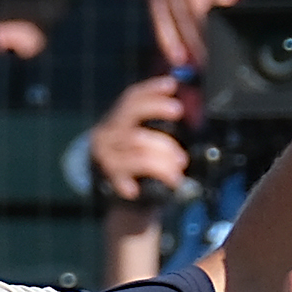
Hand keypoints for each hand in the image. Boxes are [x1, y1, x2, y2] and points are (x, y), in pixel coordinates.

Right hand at [88, 75, 191, 200]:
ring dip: (165, 151)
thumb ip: (159, 124)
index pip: (130, 98)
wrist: (127, 207)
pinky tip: (170, 182)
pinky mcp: (111, 176)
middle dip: (156, 107)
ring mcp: (106, 155)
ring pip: (138, 143)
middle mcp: (105, 134)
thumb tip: (186, 103)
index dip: (151, 88)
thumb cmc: (141, 170)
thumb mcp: (147, 142)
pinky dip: (156, 173)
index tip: (172, 84)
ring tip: (181, 163)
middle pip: (130, 112)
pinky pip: (136, 169)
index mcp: (115, 122)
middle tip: (178, 110)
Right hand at [145, 0, 250, 71]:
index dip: (220, 15)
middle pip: (194, 10)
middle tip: (217, 61)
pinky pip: (159, 22)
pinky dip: (168, 42)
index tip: (228, 35)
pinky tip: (177, 59)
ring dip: (189, 46)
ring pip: (177, 20)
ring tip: (200, 67)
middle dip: (205, 38)